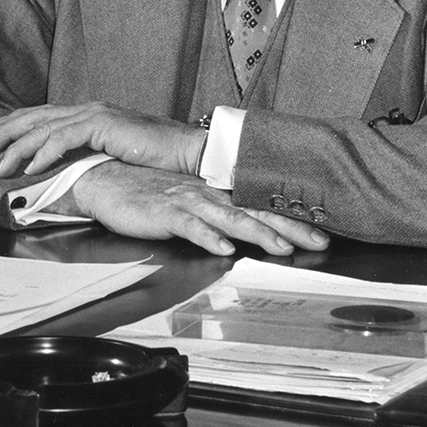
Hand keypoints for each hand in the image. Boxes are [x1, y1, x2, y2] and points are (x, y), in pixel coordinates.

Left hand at [0, 102, 203, 178]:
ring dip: (19, 148)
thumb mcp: (117, 154)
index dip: (21, 122)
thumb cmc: (158, 157)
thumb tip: (73, 169)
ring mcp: (96, 114)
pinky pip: (64, 138)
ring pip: (45, 128)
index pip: (48, 115)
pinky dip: (44, 153)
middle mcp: (90, 108)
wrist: (186, 150)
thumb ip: (93, 154)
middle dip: (8, 132)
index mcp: (93, 113)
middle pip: (39, 117)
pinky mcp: (103, 125)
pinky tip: (30, 167)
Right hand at [66, 161, 330, 258]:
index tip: (322, 230)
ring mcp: (185, 200)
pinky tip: (223, 248)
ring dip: (256, 232)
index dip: (291, 216)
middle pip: (254, 209)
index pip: (259, 203)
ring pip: (228, 216)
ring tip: (281, 248)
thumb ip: (214, 213)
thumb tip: (244, 230)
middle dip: (290, 226)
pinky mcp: (162, 211)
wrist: (104, 179)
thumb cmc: (144, 193)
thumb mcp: (185, 202)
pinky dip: (207, 236)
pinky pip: (188, 225)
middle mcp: (205, 193)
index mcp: (214, 191)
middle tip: (321, 240)